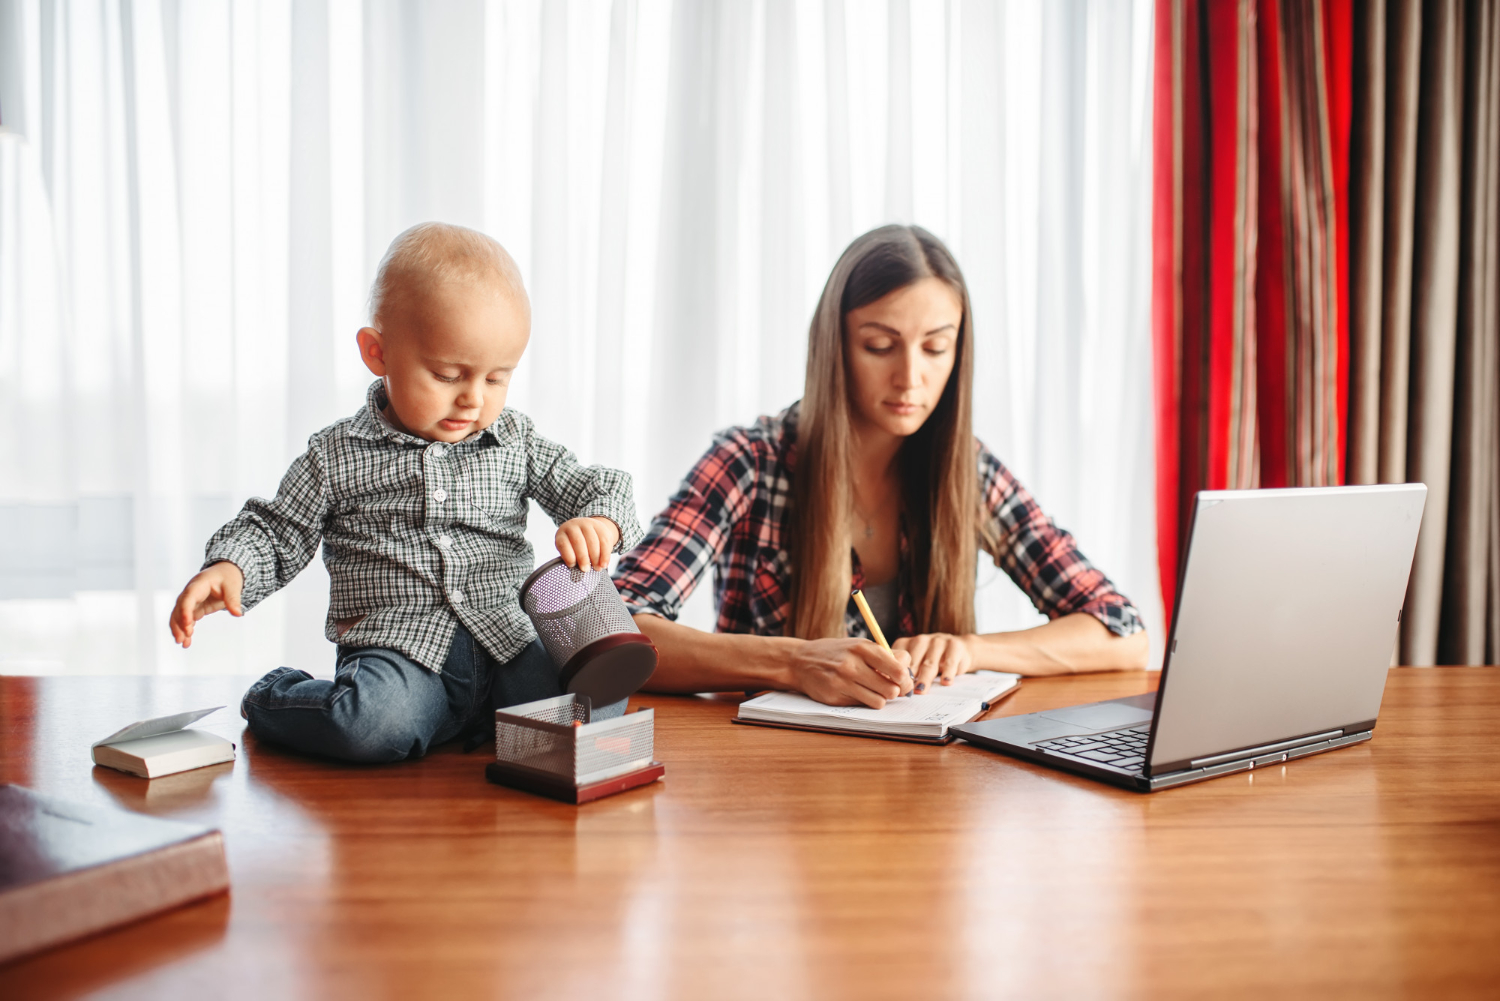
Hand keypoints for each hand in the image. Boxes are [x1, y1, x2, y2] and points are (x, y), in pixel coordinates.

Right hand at [169, 562, 244, 647]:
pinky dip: (185, 630)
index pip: (188, 599)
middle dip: (179, 624)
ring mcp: (190, 601)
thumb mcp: (233, 586)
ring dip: (179, 629)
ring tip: (182, 644)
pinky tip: (186, 642)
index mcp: (198, 585)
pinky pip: (186, 620)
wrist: (225, 572)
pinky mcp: (194, 608)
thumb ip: (233, 599)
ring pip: (179, 616)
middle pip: (179, 609)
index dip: (186, 612)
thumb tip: (238, 614)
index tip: (188, 625)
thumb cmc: (228, 577)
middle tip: (182, 639)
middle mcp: (190, 593)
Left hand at [555, 516, 619, 570]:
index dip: (568, 556)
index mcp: (562, 533)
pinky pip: (604, 541)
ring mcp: (588, 524)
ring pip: (593, 541)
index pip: (563, 544)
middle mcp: (574, 525)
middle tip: (586, 569)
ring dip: (596, 557)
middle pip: (578, 541)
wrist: (586, 530)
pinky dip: (605, 555)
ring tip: (597, 568)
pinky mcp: (600, 526)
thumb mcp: (568, 550)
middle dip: (583, 557)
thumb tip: (577, 576)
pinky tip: (604, 564)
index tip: (572, 566)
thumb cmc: (574, 546)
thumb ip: (571, 559)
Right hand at [787, 637, 913, 708]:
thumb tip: (908, 672)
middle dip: (895, 691)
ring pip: (879, 701)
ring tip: (873, 690)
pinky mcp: (835, 697)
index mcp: (862, 648)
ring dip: (880, 698)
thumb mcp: (858, 646)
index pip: (898, 668)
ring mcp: (842, 682)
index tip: (902, 679)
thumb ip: (883, 656)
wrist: (800, 661)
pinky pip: (862, 706)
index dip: (905, 678)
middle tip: (890, 688)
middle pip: (892, 689)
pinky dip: (864, 701)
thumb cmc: (836, 653)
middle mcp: (852, 665)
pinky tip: (856, 692)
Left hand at [893, 632, 974, 691]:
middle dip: (908, 678)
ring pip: (929, 663)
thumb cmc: (932, 660)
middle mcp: (921, 640)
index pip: (897, 658)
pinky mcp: (954, 646)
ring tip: (920, 690)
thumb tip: (894, 691)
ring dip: (924, 678)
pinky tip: (945, 682)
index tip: (893, 687)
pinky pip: (949, 661)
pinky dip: (947, 672)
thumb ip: (905, 673)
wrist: (960, 649)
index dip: (895, 673)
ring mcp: (938, 641)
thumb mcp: (917, 663)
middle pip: (912, 662)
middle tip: (904, 693)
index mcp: (907, 643)